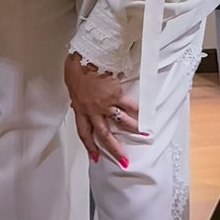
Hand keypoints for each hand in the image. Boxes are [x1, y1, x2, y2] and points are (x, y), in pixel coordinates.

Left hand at [64, 53, 140, 167]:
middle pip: (104, 135)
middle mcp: (93, 111)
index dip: (90, 146)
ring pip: (121, 123)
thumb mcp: (72, 88)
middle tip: (123, 160)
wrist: (85, 58)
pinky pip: (130, 106)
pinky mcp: (116, 95)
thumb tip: (80, 104)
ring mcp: (105, 104)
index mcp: (80, 109)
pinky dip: (138, 111)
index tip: (95, 157)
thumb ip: (79, 100)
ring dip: (133, 130)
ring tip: (144, 135)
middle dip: (114, 149)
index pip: (84, 133)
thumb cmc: (76, 70)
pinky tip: (146, 116)